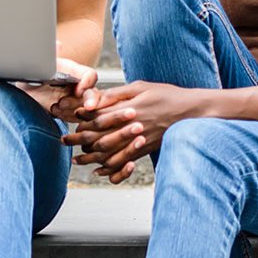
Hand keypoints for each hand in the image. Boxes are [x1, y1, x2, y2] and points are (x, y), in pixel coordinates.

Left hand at [18, 58, 99, 117]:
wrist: (23, 89)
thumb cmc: (32, 72)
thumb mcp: (38, 63)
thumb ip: (48, 54)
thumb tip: (58, 45)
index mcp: (73, 71)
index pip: (90, 75)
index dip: (87, 83)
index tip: (77, 91)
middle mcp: (78, 85)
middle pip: (93, 94)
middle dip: (87, 102)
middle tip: (70, 105)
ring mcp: (75, 99)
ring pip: (86, 109)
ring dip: (72, 110)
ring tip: (55, 107)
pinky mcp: (70, 111)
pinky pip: (76, 118)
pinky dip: (67, 117)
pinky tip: (54, 111)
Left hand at [66, 82, 214, 181]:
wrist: (192, 111)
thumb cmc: (166, 95)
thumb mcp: (140, 87)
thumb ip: (116, 94)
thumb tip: (94, 99)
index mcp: (130, 109)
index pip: (99, 118)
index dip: (83, 120)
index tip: (71, 120)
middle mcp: (133, 128)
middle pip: (100, 138)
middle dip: (80, 140)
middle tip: (65, 141)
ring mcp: (140, 141)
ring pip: (111, 154)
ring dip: (91, 158)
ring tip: (77, 160)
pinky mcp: (146, 150)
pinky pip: (126, 163)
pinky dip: (112, 169)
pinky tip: (100, 170)